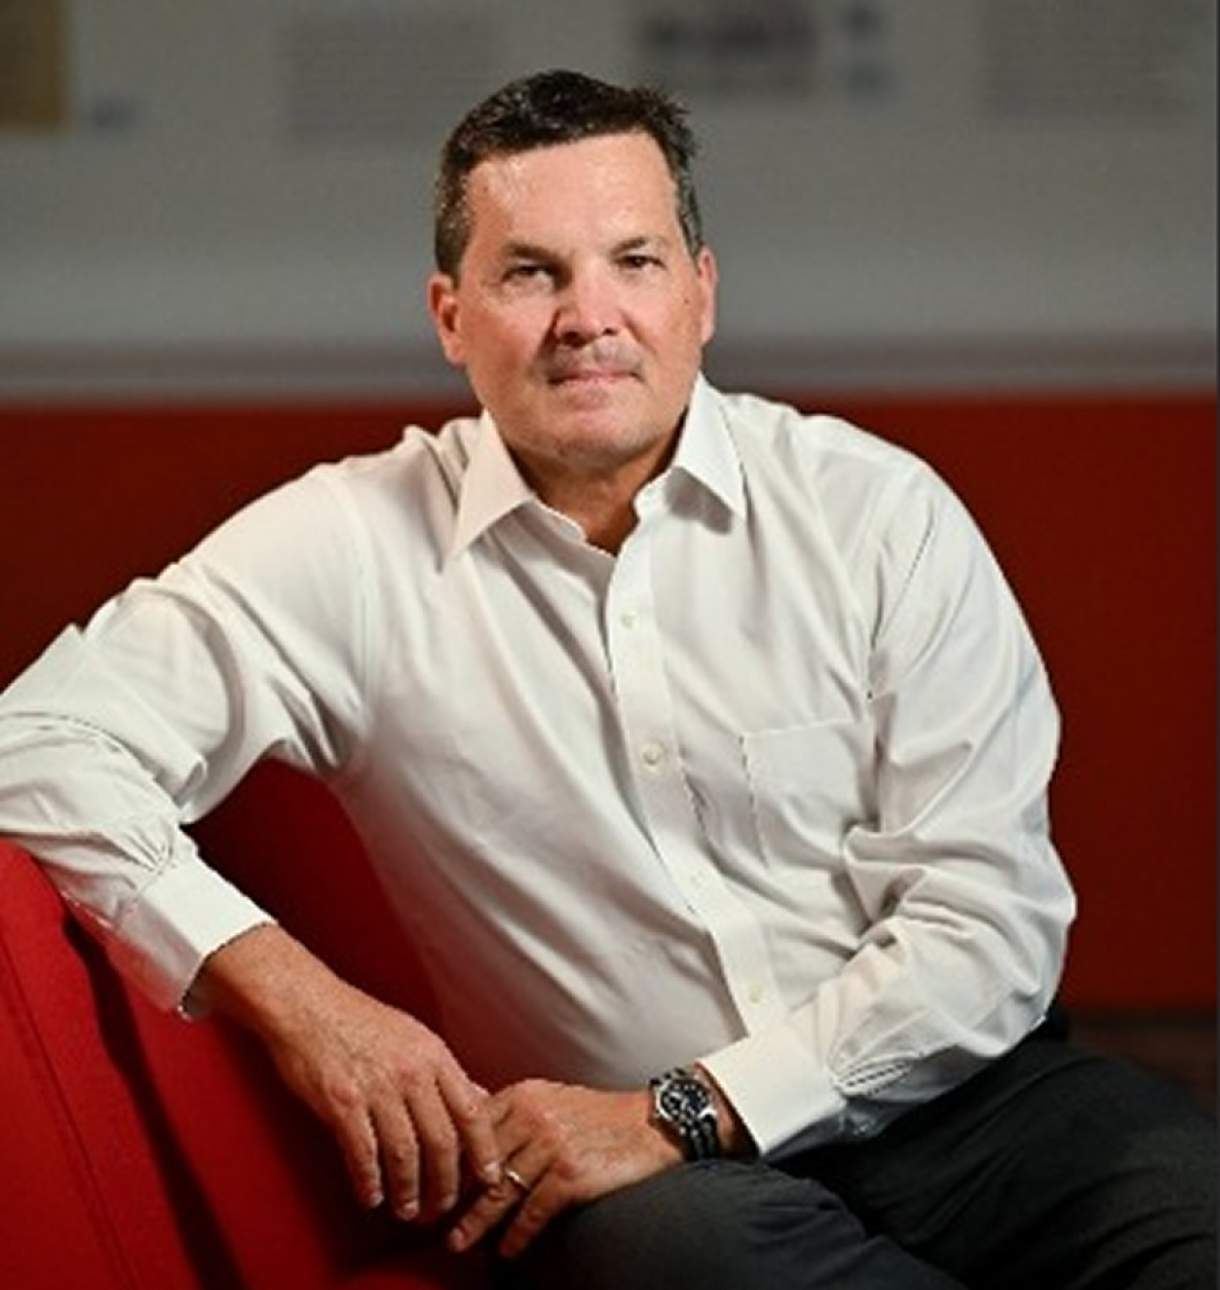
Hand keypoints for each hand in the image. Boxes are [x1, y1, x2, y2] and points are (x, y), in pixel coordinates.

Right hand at [196, 925, 501, 1221]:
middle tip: (441, 1208)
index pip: (472, 1111)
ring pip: (404, 1153)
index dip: (485, 1151)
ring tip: (407, 1210)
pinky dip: (370, 1182)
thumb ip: (447, 1073)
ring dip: (408, 1190)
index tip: (490, 1181)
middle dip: (445, 1184)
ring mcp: (376, 1087)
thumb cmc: (362, 1021)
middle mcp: (411, 1071)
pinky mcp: (342, 1101)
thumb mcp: (416, 1037)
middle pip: (442, 1141)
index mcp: (434, 1055)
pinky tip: (372, 1197)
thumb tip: (482, 1100)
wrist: (308, 1003)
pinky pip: (363, 1153)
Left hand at [448, 1080, 682, 1258]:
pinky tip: (506, 1250)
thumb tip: (471, 1137)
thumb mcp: (551, 1099)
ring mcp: (551, 1146)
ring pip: (500, 1191)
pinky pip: (532, 1211)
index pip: (472, 1128)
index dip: (449, 1158)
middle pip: (480, 1163)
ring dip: (476, 1222)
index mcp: (523, 1095)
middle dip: (454, 1195)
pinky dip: (516, 1234)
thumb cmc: (598, 1115)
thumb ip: (514, 1114)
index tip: (430, 1182)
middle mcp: (533, 1116)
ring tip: (457, 1243)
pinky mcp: (571, 1176)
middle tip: (431, 1219)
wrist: (651, 1124)